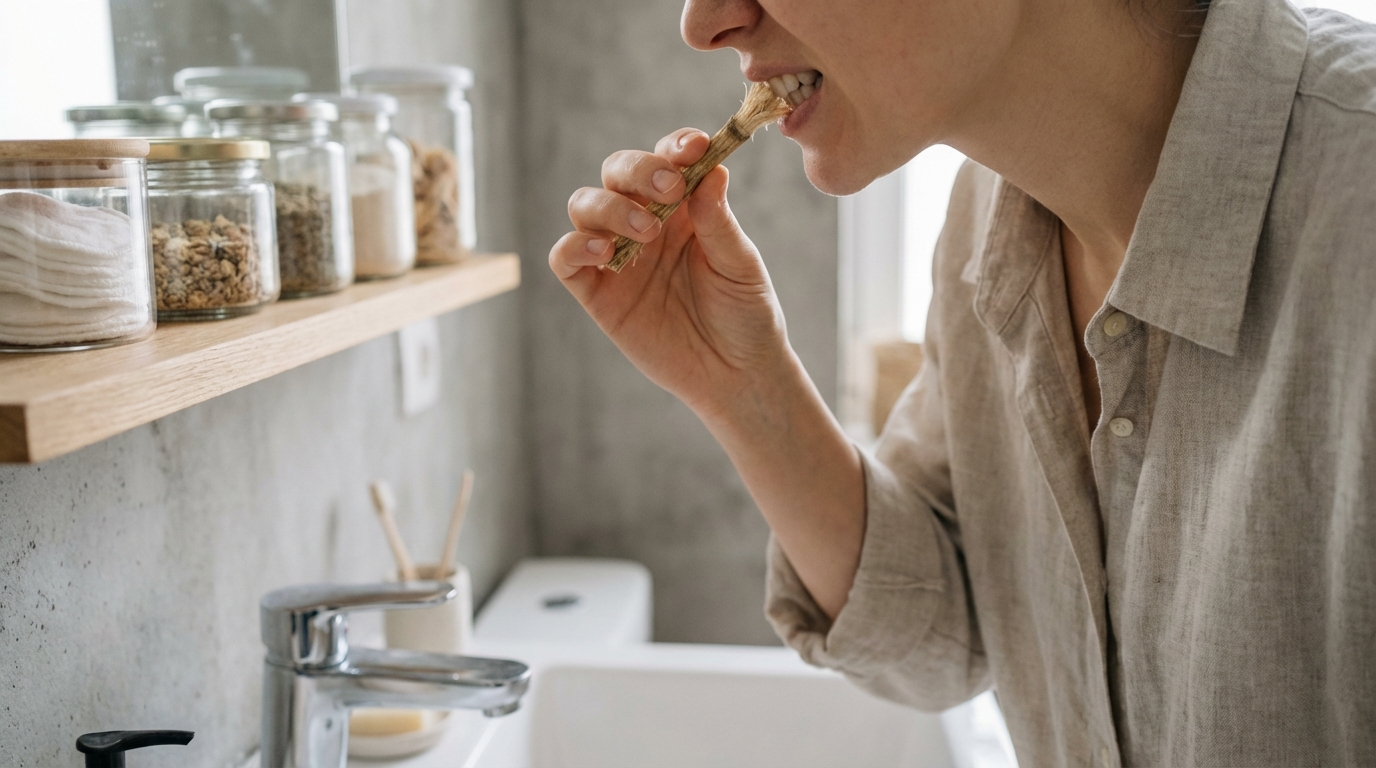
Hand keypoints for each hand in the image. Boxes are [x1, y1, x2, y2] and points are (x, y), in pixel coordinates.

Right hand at [550, 128, 790, 417]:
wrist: (735, 375)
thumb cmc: (745, 314)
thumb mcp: (740, 265)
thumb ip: (719, 221)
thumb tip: (711, 169)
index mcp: (685, 207)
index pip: (668, 160)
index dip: (674, 147)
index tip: (694, 148)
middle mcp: (646, 222)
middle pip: (617, 172)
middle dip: (638, 170)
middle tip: (668, 191)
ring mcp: (618, 256)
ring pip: (585, 205)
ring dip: (609, 206)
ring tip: (645, 232)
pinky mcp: (597, 292)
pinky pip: (565, 257)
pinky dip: (574, 246)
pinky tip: (604, 252)